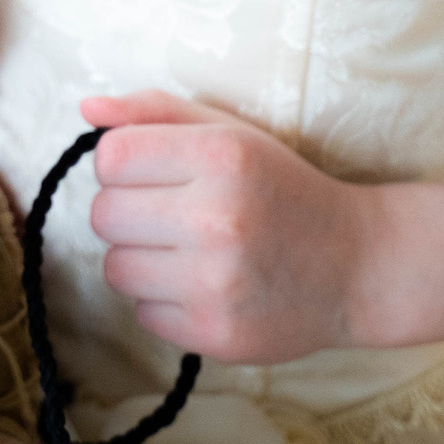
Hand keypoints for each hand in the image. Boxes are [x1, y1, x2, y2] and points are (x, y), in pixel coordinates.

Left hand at [83, 91, 443, 357]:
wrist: (358, 266)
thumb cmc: (282, 189)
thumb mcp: (230, 133)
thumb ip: (154, 113)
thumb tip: (85, 109)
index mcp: (221, 156)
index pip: (110, 157)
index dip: (122, 164)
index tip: (153, 173)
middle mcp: (218, 218)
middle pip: (103, 215)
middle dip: (129, 213)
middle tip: (172, 214)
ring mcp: (217, 283)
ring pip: (115, 268)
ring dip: (141, 259)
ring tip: (188, 252)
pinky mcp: (215, 334)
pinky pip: (143, 314)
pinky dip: (164, 301)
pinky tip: (204, 286)